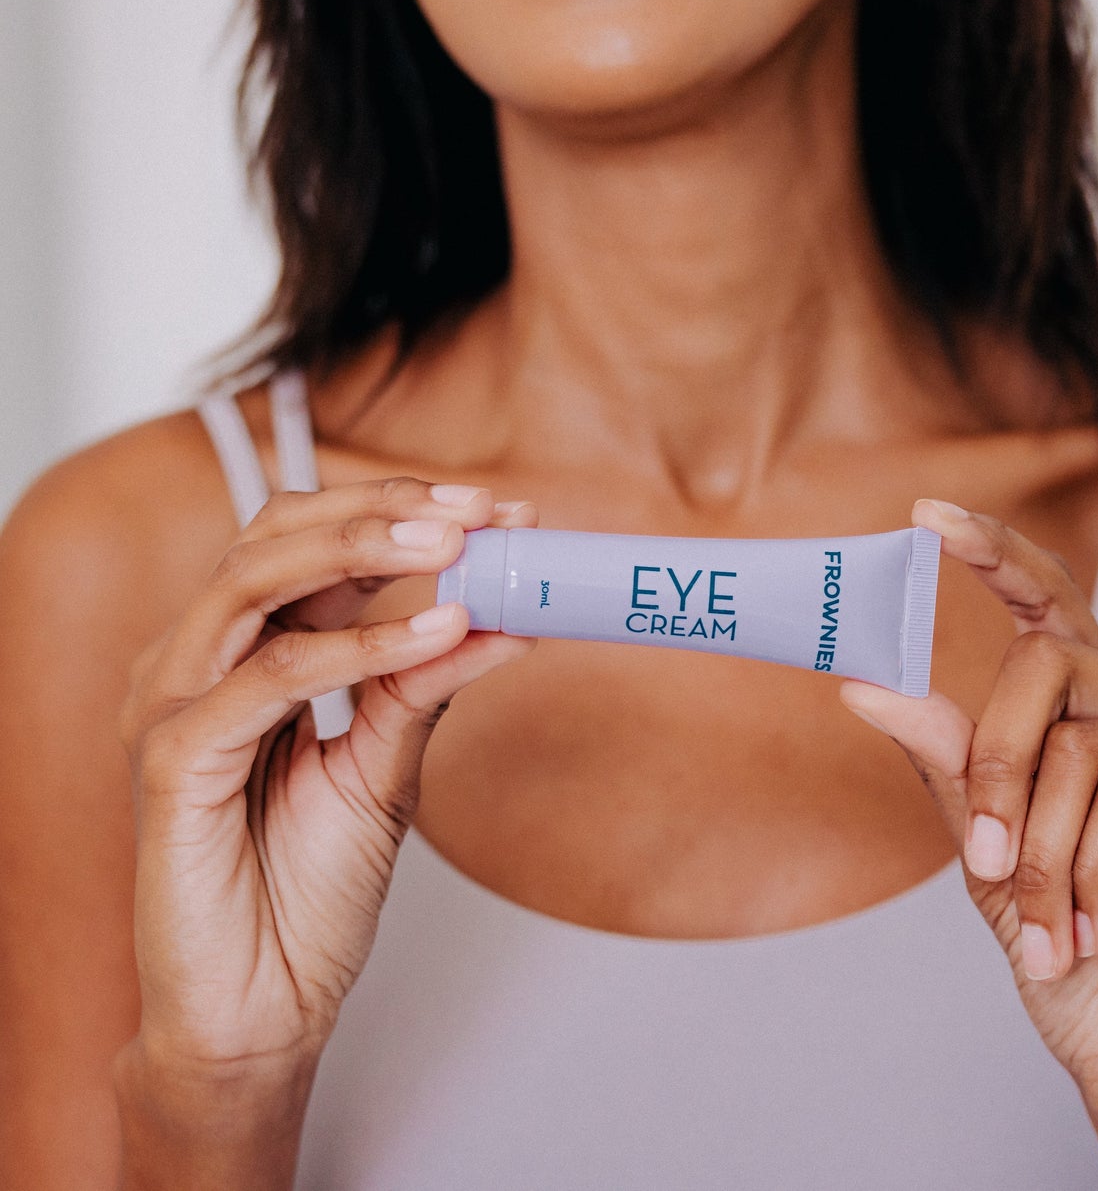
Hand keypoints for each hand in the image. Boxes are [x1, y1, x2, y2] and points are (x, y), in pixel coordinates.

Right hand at [119, 479, 534, 1076]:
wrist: (264, 1006)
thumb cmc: (307, 888)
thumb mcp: (387, 765)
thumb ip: (426, 683)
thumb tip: (504, 612)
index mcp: (246, 651)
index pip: (310, 539)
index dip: (400, 512)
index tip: (498, 509)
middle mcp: (200, 660)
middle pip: (277, 535)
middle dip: (385, 511)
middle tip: (479, 510)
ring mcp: (176, 703)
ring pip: (258, 581)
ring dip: (366, 551)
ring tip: (459, 546)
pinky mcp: (175, 759)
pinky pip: (271, 677)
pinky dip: (360, 647)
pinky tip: (437, 631)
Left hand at [841, 501, 1097, 1169]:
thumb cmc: (1072, 953)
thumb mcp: (990, 854)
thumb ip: (949, 764)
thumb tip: (866, 683)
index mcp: (1093, 716)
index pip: (1052, 604)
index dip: (996, 552)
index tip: (926, 516)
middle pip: (1045, 662)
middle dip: (993, 768)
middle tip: (985, 862)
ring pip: (1079, 738)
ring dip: (1037, 849)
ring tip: (1047, 926)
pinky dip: (1087, 860)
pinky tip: (1094, 918)